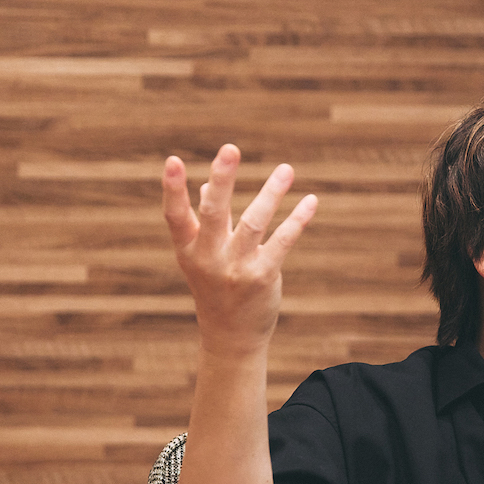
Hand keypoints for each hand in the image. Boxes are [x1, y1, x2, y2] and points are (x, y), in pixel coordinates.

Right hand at [162, 144, 317, 351]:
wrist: (231, 336)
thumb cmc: (215, 288)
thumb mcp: (200, 257)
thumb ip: (202, 223)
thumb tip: (203, 187)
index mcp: (188, 249)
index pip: (175, 215)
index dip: (173, 189)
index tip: (173, 160)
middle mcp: (209, 258)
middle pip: (213, 213)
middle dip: (221, 180)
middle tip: (230, 148)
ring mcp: (236, 268)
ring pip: (254, 223)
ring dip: (271, 194)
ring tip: (287, 169)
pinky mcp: (263, 277)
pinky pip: (282, 242)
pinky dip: (297, 220)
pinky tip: (311, 201)